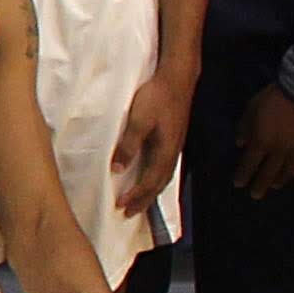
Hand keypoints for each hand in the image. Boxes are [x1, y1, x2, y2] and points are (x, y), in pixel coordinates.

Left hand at [111, 64, 193, 216]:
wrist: (177, 78)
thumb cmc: (156, 97)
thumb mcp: (138, 120)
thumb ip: (128, 145)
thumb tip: (116, 169)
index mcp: (164, 151)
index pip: (149, 182)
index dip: (135, 196)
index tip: (120, 207)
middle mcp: (172, 153)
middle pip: (158, 184)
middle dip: (144, 201)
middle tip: (128, 214)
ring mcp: (175, 146)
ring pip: (163, 176)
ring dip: (150, 191)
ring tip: (138, 202)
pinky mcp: (174, 138)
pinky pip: (165, 166)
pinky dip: (156, 178)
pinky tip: (149, 177)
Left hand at [234, 87, 293, 199]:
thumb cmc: (276, 96)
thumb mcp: (252, 107)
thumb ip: (245, 127)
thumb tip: (240, 143)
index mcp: (262, 142)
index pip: (250, 164)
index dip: (244, 176)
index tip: (239, 185)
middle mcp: (281, 151)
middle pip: (269, 173)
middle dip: (260, 185)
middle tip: (256, 195)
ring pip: (290, 171)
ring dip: (281, 180)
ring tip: (276, 186)